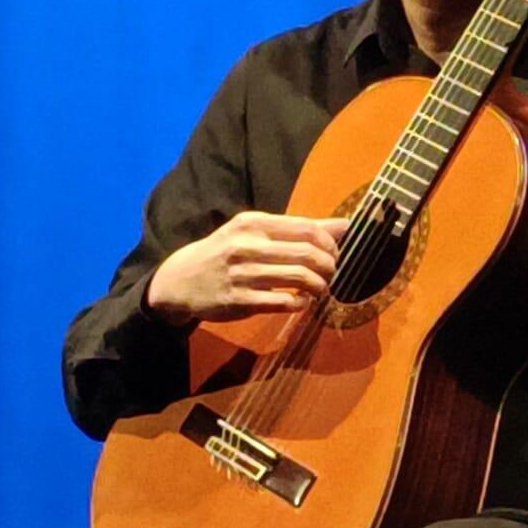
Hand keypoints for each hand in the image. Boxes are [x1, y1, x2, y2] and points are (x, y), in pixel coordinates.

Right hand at [145, 211, 347, 324]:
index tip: (335, 252)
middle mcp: (247, 246)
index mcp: (254, 223)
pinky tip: (302, 302)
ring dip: (319, 285)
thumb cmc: (227, 251)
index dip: (329, 242)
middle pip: (307, 253)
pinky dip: (301, 303)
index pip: (306, 228)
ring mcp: (243, 275)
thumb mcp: (256, 232)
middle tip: (331, 272)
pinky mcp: (240, 301)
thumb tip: (344, 225)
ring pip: (299, 278)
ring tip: (321, 288)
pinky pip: (284, 303)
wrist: (182, 280)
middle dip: (329, 265)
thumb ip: (299, 229)